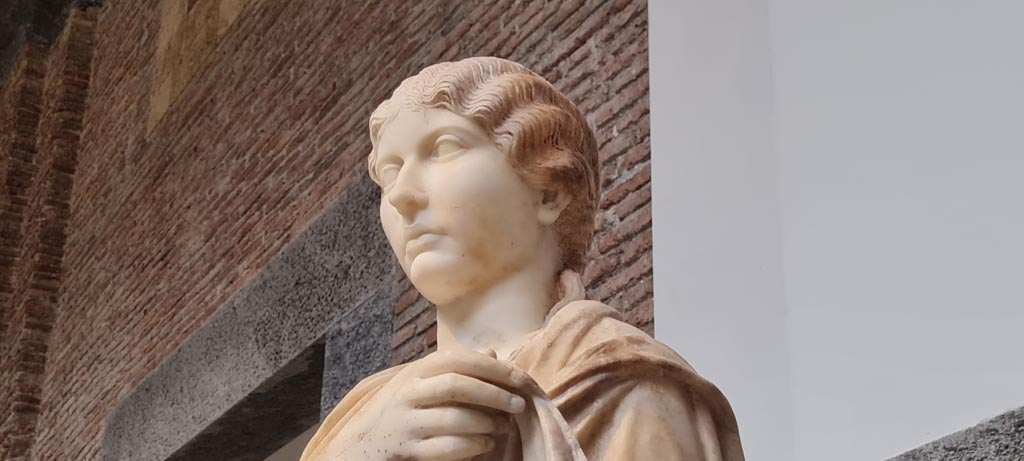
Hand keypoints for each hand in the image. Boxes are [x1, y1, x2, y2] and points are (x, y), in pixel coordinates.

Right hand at [332, 347, 528, 459]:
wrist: (361, 445)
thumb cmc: (400, 410)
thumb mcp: (421, 382)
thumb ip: (454, 367)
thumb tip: (491, 351)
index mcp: (416, 371)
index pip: (458, 359)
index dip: (493, 367)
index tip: (520, 378)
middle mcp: (408, 393)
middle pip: (457, 385)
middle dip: (494, 394)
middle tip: (519, 405)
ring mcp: (405, 422)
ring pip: (454, 419)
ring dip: (486, 423)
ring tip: (503, 427)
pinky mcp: (407, 450)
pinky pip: (446, 447)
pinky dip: (472, 445)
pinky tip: (485, 444)